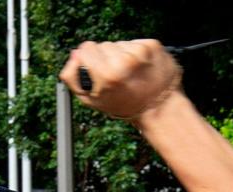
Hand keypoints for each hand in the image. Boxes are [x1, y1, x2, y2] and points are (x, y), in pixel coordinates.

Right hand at [60, 39, 182, 119]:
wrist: (159, 108)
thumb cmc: (126, 106)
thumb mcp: (91, 100)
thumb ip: (73, 77)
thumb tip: (74, 55)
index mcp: (107, 75)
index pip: (86, 48)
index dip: (90, 59)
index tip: (99, 70)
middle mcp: (124, 61)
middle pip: (103, 45)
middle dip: (107, 58)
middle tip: (118, 76)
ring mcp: (140, 52)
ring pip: (119, 44)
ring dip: (122, 55)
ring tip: (131, 73)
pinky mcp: (153, 46)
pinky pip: (134, 43)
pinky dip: (136, 53)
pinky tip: (141, 67)